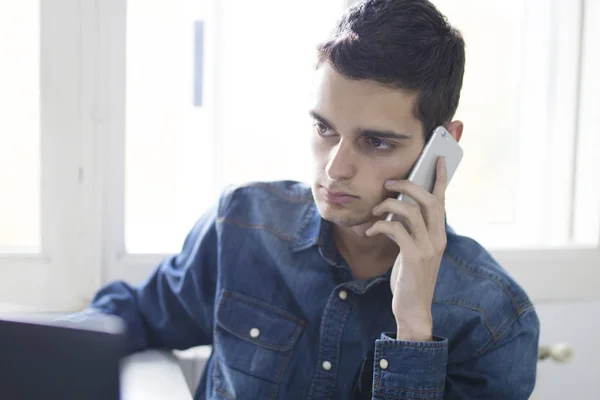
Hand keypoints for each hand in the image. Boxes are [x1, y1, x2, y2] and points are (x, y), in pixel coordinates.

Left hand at [365, 157, 447, 341]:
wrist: (413, 308)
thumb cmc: (410, 277)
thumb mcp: (414, 250)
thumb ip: (412, 230)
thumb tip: (398, 207)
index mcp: (439, 234)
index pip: (443, 200)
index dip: (440, 179)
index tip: (438, 159)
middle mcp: (438, 238)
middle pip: (428, 200)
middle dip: (408, 186)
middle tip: (389, 183)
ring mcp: (428, 248)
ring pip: (412, 211)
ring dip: (390, 205)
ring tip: (375, 209)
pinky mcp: (414, 257)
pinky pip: (396, 229)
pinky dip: (381, 225)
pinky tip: (370, 230)